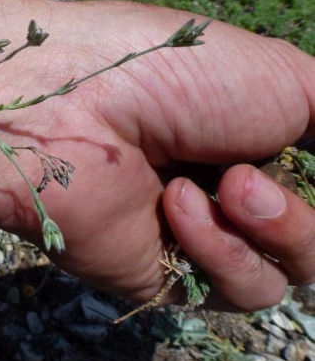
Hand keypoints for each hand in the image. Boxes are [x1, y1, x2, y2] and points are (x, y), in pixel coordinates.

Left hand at [0, 0, 313, 310]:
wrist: (70, 101)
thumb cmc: (169, 69)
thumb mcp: (283, 73)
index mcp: (252, 132)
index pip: (313, 175)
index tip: (302, 149)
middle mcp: (228, 183)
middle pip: (314, 232)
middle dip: (298, 210)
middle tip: (242, 172)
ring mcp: (197, 232)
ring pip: (293, 270)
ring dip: (276, 229)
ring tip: (223, 186)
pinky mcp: (163, 275)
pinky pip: (240, 291)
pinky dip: (224, 252)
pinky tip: (174, 208)